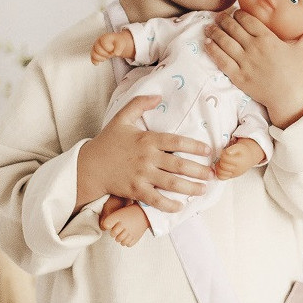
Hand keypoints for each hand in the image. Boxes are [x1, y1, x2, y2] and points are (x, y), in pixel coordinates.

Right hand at [76, 95, 212, 211]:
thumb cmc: (108, 142)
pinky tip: (180, 206)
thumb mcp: (121, 118)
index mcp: (147, 139)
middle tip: (213, 174)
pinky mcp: (135, 190)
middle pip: (179, 165)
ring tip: (204, 189)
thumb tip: (158, 96)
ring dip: (190, 188)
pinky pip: (156, 200)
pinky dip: (169, 205)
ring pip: (171, 183)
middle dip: (199, 171)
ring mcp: (141, 175)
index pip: (176, 142)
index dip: (195, 146)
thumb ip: (139, 104)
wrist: (89, 166)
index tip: (208, 151)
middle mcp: (147, 158)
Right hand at [91, 30, 135, 64]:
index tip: (113, 48)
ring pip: (94, 54)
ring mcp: (95, 47)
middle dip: (106, 53)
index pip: (103, 43)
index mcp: (104, 37)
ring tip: (107, 56)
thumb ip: (119, 47)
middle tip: (111, 53)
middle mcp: (98, 41)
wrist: (116, 44)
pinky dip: (95, 61)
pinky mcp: (95, 53)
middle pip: (98, 50)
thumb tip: (116, 53)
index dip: (109, 48)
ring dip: (101, 58)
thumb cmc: (117, 42)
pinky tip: (97, 63)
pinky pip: (92, 58)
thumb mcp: (121, 43)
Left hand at [205, 8, 302, 127]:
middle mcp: (255, 48)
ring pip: (224, 42)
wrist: (290, 98)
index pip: (248, 20)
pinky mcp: (239, 77)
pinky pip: (221, 60)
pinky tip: (207, 44)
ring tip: (208, 28)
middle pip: (233, 28)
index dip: (238, 14)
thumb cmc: (297, 74)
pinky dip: (213, 50)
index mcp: (269, 39)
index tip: (234, 13)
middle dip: (223, 21)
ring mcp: (246, 63)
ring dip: (214, 32)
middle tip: (218, 18)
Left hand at [213, 137, 265, 180]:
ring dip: (219, 166)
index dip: (223, 153)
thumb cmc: (243, 152)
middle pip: (223, 165)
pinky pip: (221, 177)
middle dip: (221, 159)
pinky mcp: (231, 176)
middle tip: (224, 156)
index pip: (225, 158)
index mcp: (239, 161)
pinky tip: (221, 167)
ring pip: (221, 172)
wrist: (248, 159)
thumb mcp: (240, 147)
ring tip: (222, 161)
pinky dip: (219, 172)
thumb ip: (233, 148)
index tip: (225, 151)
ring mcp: (234, 174)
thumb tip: (227, 152)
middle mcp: (237, 169)